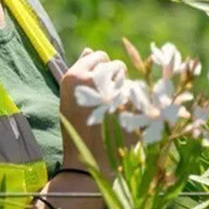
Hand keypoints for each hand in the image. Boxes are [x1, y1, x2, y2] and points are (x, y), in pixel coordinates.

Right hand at [58, 47, 125, 176]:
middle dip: (117, 78)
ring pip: (129, 79)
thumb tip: (89, 50)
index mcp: (73, 77)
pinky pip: (139, 96)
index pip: (99, 56)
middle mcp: (91, 81)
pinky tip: (128, 116)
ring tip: (117, 107)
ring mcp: (111, 93)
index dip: (102, 69)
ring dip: (128, 89)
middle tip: (110, 98)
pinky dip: (138, 104)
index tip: (100, 85)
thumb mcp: (69, 98)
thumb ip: (80, 72)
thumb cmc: (77, 127)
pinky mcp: (128, 108)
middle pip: (115, 65)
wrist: (89, 159)